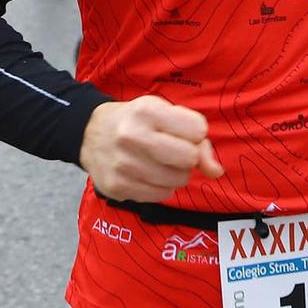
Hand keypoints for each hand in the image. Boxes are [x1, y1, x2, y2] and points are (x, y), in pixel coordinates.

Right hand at [80, 95, 223, 200]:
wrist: (90, 133)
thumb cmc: (136, 121)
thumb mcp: (165, 114)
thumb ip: (198, 138)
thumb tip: (216, 171)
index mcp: (147, 111)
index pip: (198, 130)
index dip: (195, 133)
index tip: (181, 131)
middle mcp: (132, 137)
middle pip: (189, 158)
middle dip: (188, 157)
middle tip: (173, 151)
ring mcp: (123, 165)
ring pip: (177, 181)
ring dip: (175, 174)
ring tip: (158, 162)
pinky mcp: (117, 187)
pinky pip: (161, 196)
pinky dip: (161, 187)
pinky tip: (147, 174)